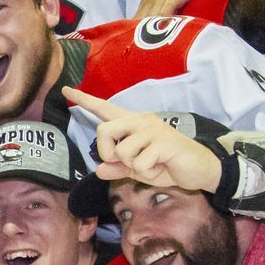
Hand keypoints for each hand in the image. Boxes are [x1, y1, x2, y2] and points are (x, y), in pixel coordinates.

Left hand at [63, 87, 222, 193]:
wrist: (198, 169)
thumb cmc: (167, 165)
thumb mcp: (136, 170)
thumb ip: (117, 168)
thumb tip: (98, 169)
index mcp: (132, 124)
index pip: (104, 109)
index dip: (85, 101)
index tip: (66, 90)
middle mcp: (141, 120)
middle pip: (103, 130)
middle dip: (108, 152)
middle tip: (127, 162)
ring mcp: (153, 129)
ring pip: (121, 151)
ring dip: (133, 167)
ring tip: (151, 165)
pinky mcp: (164, 141)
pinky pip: (139, 164)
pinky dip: (147, 174)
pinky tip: (161, 167)